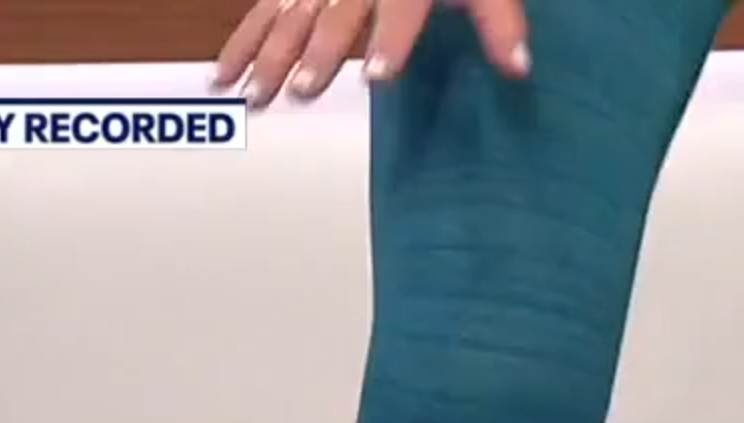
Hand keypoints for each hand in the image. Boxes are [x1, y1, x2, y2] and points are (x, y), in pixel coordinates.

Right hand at [211, 0, 532, 109]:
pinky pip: (263, 7)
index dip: (390, 39)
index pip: (400, 9)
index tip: (378, 74)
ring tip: (255, 94)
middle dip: (318, 50)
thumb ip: (498, 20)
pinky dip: (242, 40)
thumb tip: (519, 68)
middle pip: (335, 12)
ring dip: (269, 53)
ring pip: (289, 11)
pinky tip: (223, 72)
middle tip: (303, 89)